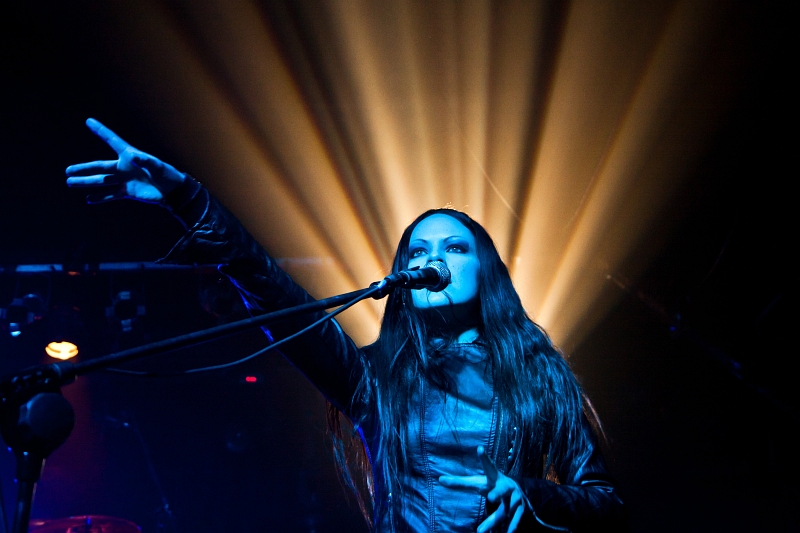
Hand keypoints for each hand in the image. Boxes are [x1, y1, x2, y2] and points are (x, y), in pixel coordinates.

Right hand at [66, 118, 184, 203]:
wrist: (172, 190)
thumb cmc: (166, 174)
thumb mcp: (157, 165)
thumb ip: (144, 160)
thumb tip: (132, 157)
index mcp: (129, 155)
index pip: (112, 140)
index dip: (101, 131)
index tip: (89, 121)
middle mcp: (123, 167)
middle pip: (100, 166)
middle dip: (83, 168)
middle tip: (67, 171)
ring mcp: (124, 180)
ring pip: (101, 181)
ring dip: (86, 182)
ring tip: (70, 183)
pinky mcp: (127, 191)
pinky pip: (111, 194)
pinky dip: (101, 197)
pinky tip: (89, 199)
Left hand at [439, 446, 530, 532]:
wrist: (521, 500)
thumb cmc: (493, 488)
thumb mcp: (478, 484)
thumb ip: (460, 483)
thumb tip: (439, 479)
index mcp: (494, 477)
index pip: (488, 466)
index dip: (484, 458)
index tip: (480, 449)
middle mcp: (506, 486)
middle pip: (501, 489)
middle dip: (497, 493)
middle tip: (490, 497)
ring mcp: (515, 498)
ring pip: (504, 511)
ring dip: (493, 521)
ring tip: (481, 531)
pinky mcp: (522, 509)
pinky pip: (515, 520)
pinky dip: (511, 527)